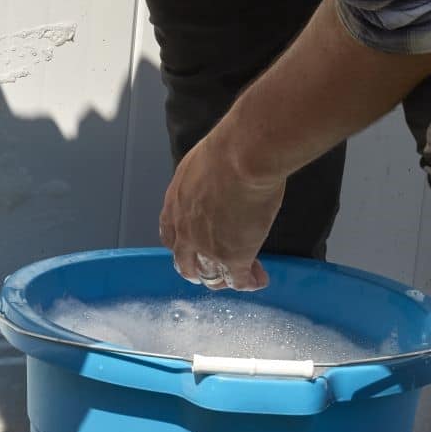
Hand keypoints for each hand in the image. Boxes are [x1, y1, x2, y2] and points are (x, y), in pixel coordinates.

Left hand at [158, 126, 285, 291]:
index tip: (196, 248)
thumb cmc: (227, 149)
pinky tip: (259, 279)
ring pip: (210, 276)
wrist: (242, 156)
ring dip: (225, 280)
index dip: (184, 246)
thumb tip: (217, 179)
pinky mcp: (233, 257)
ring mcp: (208, 248)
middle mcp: (185, 232)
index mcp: (174, 206)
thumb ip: (202, 181)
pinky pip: (238, 280)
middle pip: (186, 264)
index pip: (171, 237)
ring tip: (241, 277)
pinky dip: (248, 282)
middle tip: (214, 272)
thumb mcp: (200, 164)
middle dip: (199, 271)